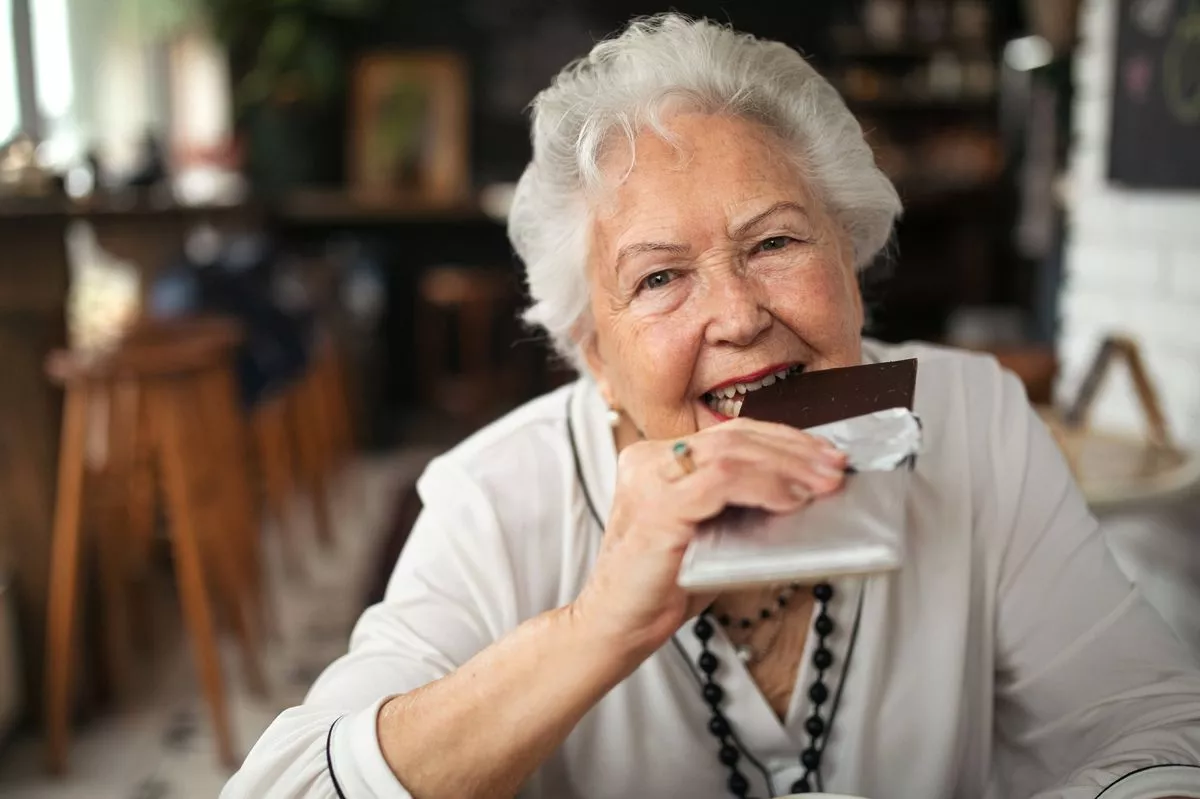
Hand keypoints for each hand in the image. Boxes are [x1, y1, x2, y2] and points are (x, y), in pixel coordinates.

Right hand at [571, 418, 847, 661]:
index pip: (729, 434)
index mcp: (656, 459)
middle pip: (734, 437)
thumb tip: (804, 490)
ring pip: (732, 452)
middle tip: (835, 467)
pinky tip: (790, 500)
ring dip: (788, 466)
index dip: (783, 440)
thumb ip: (738, 505)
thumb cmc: (662, 587)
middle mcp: (648, 460)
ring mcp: (649, 479)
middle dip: (794, 450)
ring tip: (823, 484)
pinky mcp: (657, 507)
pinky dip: (764, 486)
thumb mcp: (708, 533)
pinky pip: (721, 481)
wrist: (616, 627)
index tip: (824, 456)